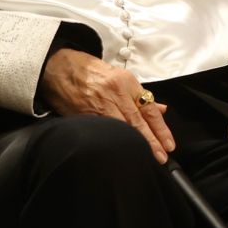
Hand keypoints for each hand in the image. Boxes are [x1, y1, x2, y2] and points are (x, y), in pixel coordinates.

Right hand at [38, 48, 176, 162]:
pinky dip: (115, 142)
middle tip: (162, 157)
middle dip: (151, 141)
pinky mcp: (85, 116)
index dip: (160, 128)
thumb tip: (160, 109)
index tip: (169, 143)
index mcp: (125, 82)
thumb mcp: (118, 76)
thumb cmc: (89, 71)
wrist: (58, 68)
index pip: (148, 108)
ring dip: (136, 145)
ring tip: (147, 159)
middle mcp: (114, 93)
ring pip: (122, 128)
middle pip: (137, 121)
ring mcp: (99, 106)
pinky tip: (122, 153)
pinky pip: (104, 131)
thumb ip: (139, 94)